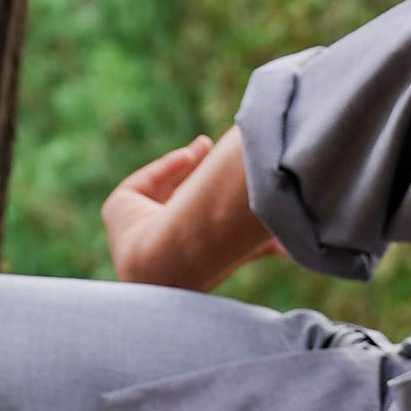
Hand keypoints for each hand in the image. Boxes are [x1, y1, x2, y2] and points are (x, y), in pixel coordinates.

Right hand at [101, 128, 280, 288]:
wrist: (167, 263)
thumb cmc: (205, 260)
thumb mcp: (241, 250)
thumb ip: (262, 246)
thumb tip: (292, 250)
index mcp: (178, 252)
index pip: (193, 218)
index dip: (210, 195)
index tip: (228, 174)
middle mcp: (155, 239)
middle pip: (176, 199)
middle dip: (197, 175)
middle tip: (214, 151)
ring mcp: (134, 223)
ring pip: (161, 187)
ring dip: (185, 165)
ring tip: (206, 147)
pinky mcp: (118, 207)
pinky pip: (144, 180)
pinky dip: (168, 166)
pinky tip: (192, 154)